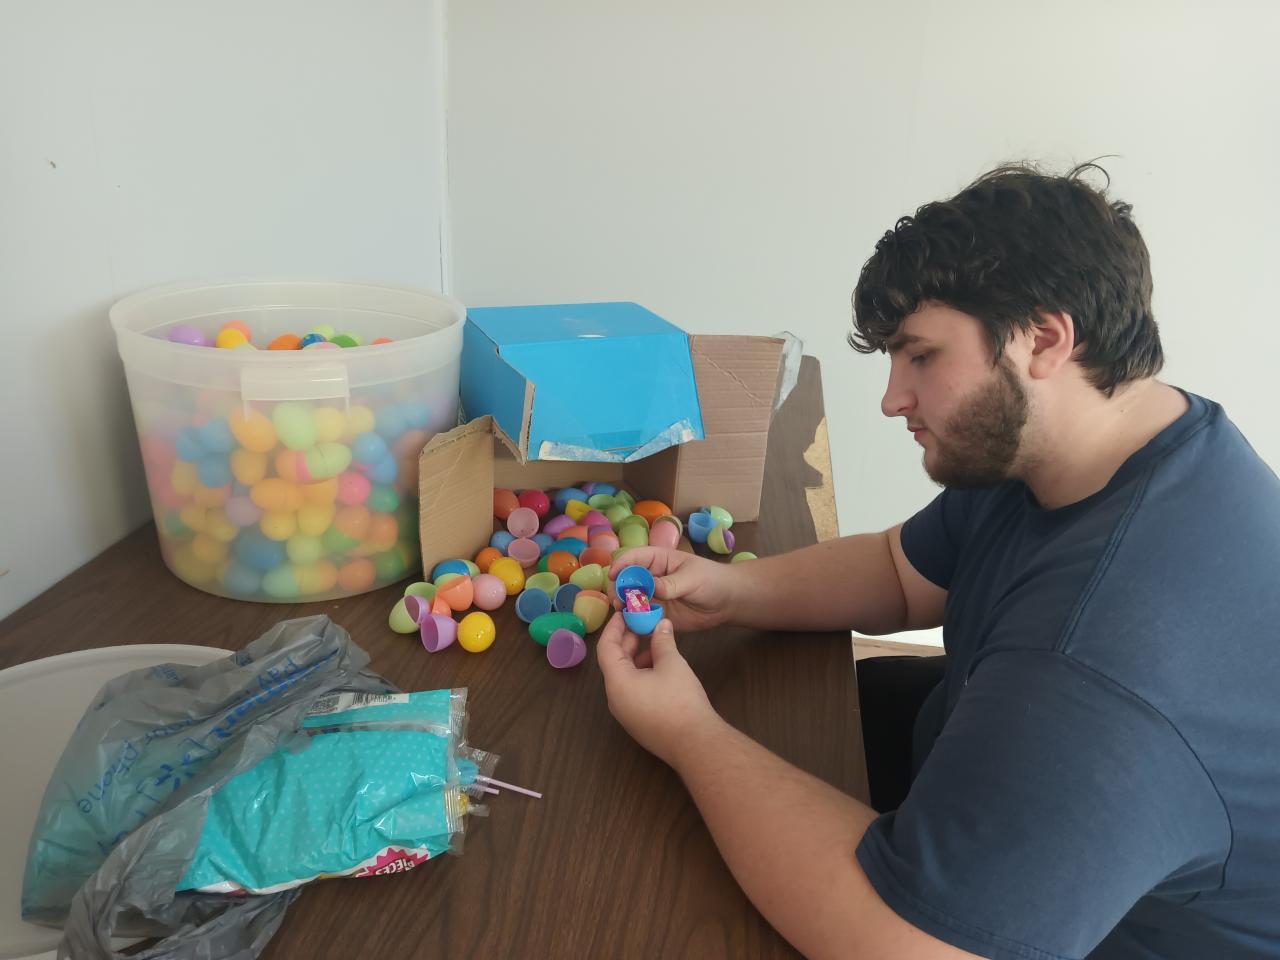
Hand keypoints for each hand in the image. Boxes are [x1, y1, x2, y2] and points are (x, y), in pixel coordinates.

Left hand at [596, 611, 720, 765]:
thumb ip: (663, 641)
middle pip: (614, 663)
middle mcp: (615, 699)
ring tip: (656, 643)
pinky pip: (634, 692)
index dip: (614, 628)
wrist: (696, 743)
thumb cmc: (680, 700)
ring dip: (637, 658)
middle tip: (642, 622)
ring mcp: (626, 714)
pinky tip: (662, 668)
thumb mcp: (672, 664)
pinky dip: (643, 675)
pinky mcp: (639, 722)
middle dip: (628, 641)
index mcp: (616, 683)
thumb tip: (661, 624)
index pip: (606, 648)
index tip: (624, 612)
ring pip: (625, 678)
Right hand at [607, 547, 737, 632]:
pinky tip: (633, 626)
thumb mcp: (693, 578)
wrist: (727, 602)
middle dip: (618, 590)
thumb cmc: (712, 580)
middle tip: (618, 601)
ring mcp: (652, 597)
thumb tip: (652, 587)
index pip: (633, 558)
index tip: (613, 576)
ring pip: (629, 601)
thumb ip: (672, 583)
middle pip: (625, 581)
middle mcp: (650, 578)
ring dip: (624, 607)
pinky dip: (634, 622)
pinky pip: (640, 618)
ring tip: (623, 614)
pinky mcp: (656, 615)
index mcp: (657, 560)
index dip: (620, 565)